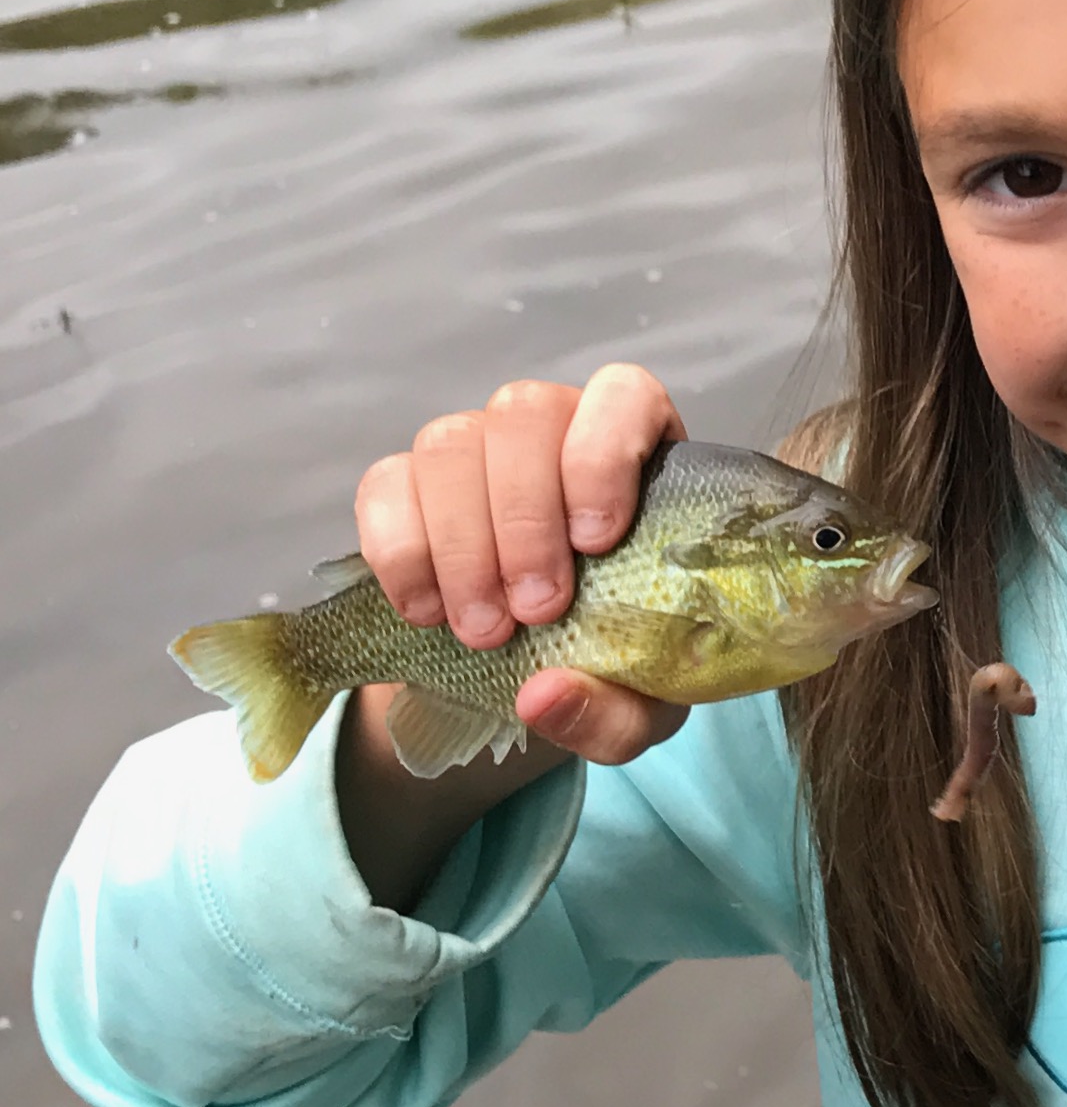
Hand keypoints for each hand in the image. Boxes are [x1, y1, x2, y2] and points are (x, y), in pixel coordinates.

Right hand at [353, 361, 686, 768]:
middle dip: (524, 520)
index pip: (623, 395)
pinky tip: (424, 614)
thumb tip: (544, 697)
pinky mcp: (407, 484)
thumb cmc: (618, 665)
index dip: (604, 451)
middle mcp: (553, 430)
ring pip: (452, 444)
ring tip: (482, 632)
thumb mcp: (640, 706)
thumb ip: (613, 711)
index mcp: (638, 454)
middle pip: (525, 416)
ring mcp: (476, 449)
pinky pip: (386, 485)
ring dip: (461, 542)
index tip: (597, 539)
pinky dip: (400, 552)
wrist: (541, 674)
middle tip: (535, 613)